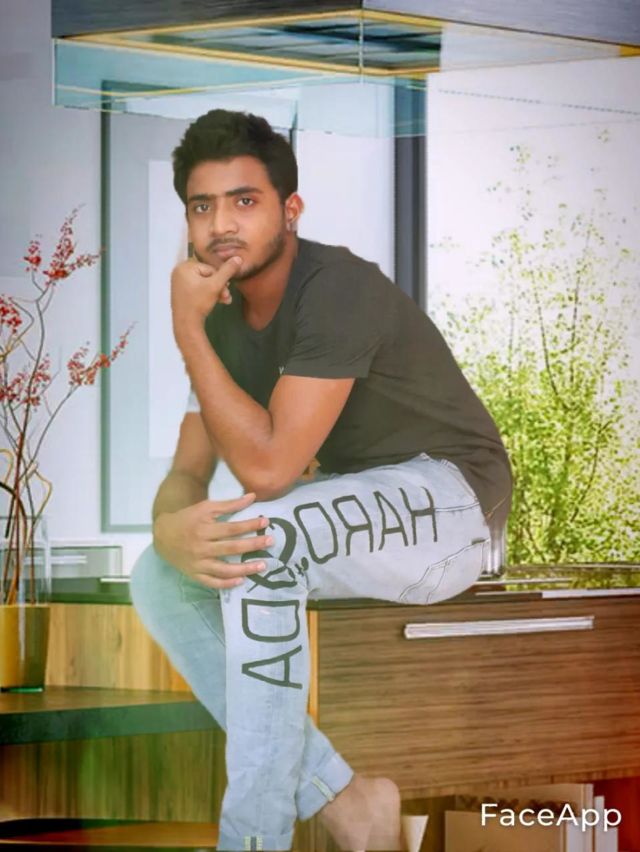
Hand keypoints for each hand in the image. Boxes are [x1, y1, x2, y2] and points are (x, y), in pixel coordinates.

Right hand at [152, 493, 271, 589]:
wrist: (163, 535)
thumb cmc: (188, 519)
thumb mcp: (206, 508)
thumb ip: (229, 504)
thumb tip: (252, 497)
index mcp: (204, 528)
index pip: (231, 528)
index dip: (249, 525)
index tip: (265, 522)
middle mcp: (201, 547)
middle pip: (230, 548)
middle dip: (252, 545)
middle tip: (270, 542)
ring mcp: (198, 563)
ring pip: (223, 569)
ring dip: (244, 568)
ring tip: (262, 565)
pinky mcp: (195, 574)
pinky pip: (212, 582)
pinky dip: (226, 584)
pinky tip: (241, 581)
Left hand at [170, 254, 240, 327]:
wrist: (187, 324)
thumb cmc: (199, 303)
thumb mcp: (216, 285)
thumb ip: (227, 271)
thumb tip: (238, 258)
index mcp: (184, 267)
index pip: (210, 268)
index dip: (220, 279)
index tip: (227, 289)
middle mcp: (179, 272)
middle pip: (207, 275)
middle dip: (219, 286)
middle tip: (226, 297)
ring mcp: (179, 283)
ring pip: (204, 283)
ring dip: (216, 291)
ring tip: (224, 300)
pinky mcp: (181, 292)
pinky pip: (198, 288)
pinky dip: (207, 294)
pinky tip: (215, 301)